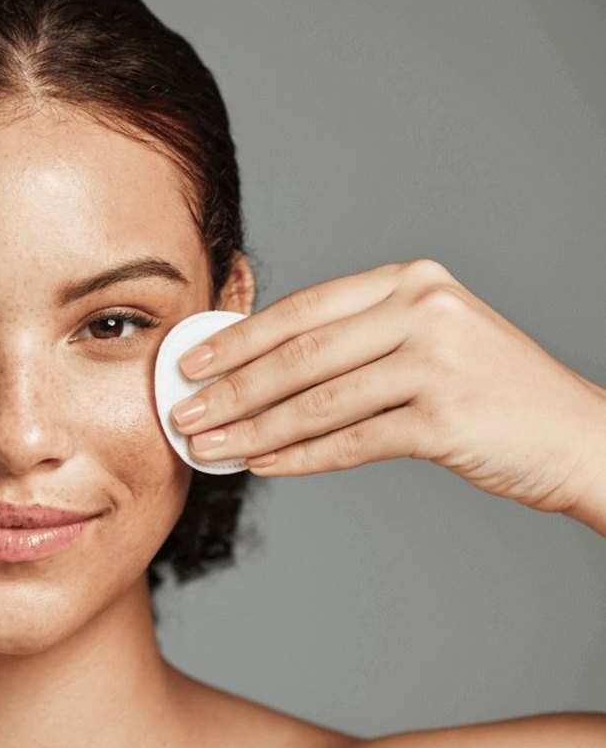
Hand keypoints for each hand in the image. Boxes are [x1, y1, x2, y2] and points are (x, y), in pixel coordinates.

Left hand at [169, 259, 605, 519]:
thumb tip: (257, 371)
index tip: (188, 362)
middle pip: (300, 355)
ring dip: (252, 430)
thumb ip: (356, 342)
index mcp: (409, 281)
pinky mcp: (444, 418)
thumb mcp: (428, 340)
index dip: (238, 338)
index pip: (302, 309)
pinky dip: (300, 457)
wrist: (576, 435)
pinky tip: (262, 465)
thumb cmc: (489, 392)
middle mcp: (423, 310)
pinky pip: (351, 441)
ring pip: (317, 401)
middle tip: (182, 413)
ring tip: (209, 448)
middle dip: (230, 389)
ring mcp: (437, 361)